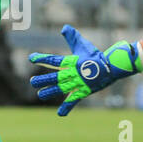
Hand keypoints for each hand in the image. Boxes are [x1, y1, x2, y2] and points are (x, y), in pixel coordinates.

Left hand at [28, 24, 142, 115]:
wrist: (111, 66)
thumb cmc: (96, 55)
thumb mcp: (83, 45)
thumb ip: (72, 37)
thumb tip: (63, 28)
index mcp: (72, 61)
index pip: (54, 60)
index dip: (42, 59)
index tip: (31, 58)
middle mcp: (73, 73)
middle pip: (55, 77)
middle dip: (43, 80)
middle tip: (32, 82)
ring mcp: (79, 83)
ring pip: (62, 89)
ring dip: (50, 92)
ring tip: (40, 95)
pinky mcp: (84, 91)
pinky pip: (74, 100)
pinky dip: (67, 107)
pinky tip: (60, 114)